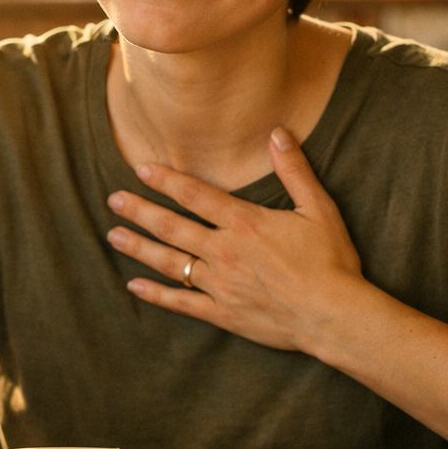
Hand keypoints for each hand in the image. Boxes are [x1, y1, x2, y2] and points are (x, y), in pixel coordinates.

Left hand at [105, 126, 362, 353]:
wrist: (333, 316)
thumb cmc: (330, 262)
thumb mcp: (319, 209)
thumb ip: (295, 171)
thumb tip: (278, 133)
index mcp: (245, 223)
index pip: (196, 195)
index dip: (166, 180)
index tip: (141, 169)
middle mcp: (225, 251)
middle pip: (173, 227)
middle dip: (141, 211)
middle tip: (114, 200)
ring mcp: (220, 284)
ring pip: (171, 263)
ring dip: (140, 248)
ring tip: (114, 236)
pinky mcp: (223, 313)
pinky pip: (182, 303)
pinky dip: (157, 295)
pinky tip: (135, 286)